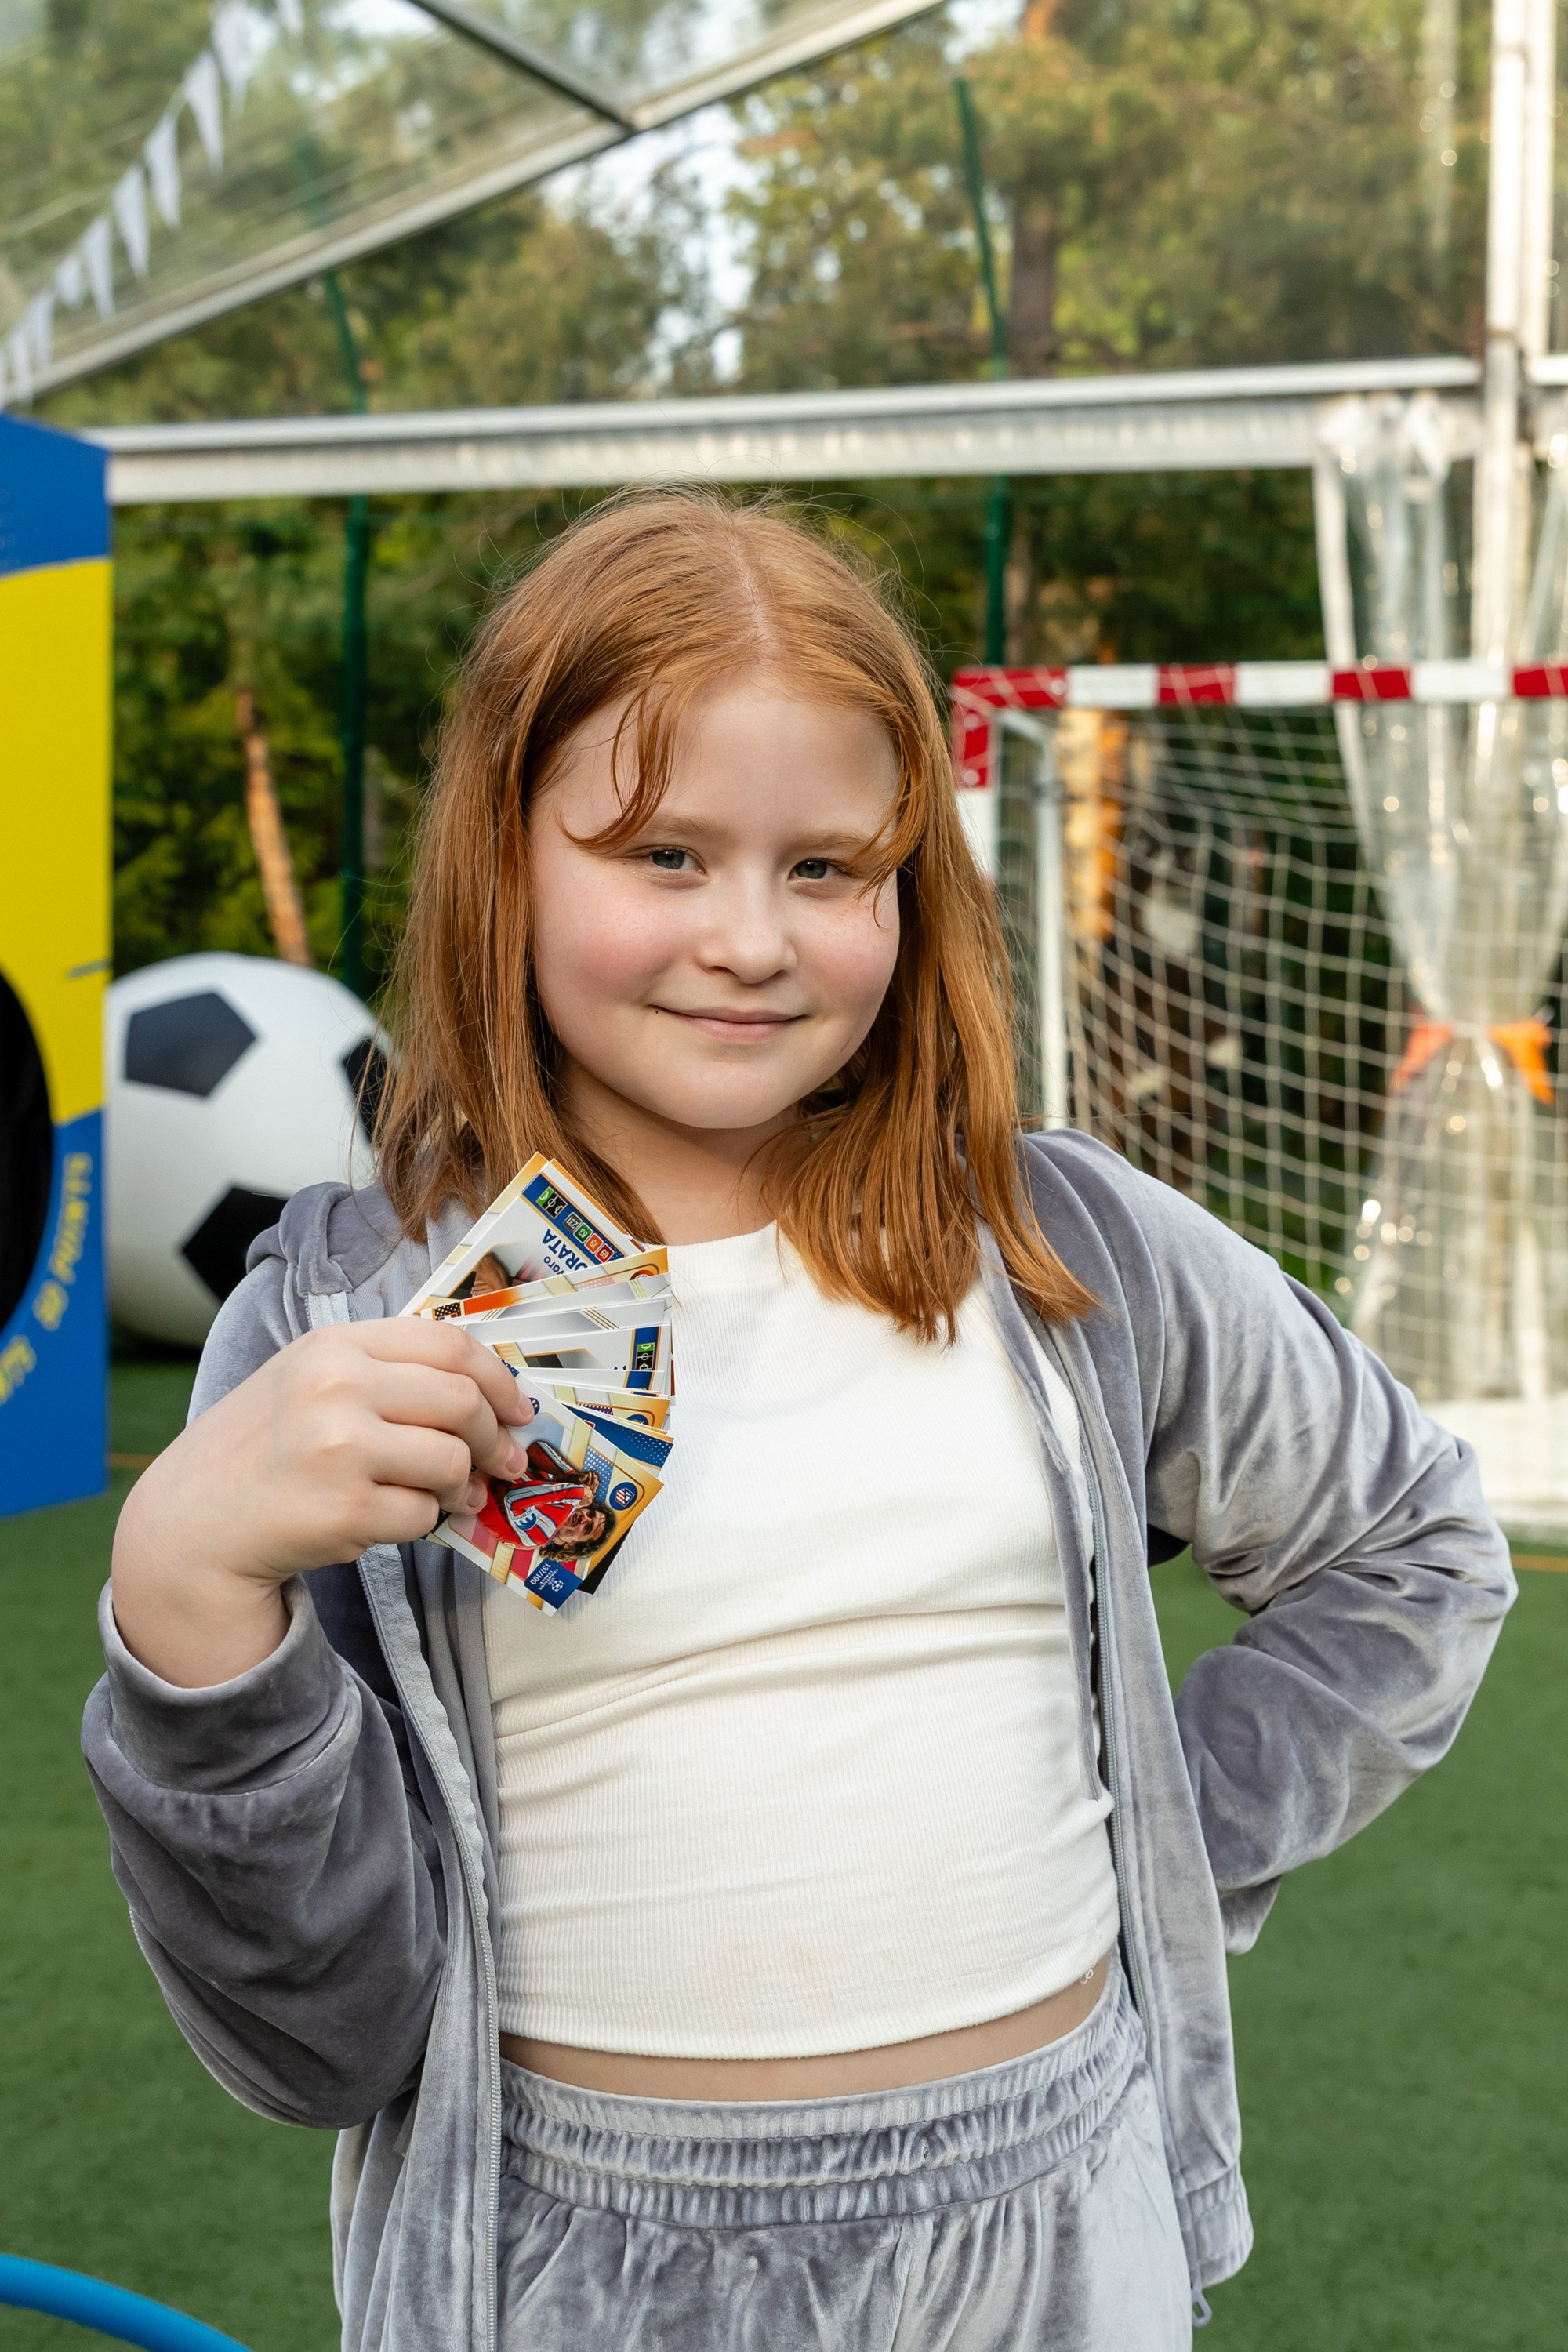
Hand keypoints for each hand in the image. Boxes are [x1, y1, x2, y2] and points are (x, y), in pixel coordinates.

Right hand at [112, 1320, 532, 1688]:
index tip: (517, 1407)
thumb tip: (493, 1395)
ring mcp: (340, 1449)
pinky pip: (424, 1515)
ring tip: (447, 1495)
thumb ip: (391, 1371)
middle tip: (505, 1461)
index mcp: (336, 1345)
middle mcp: (337, 1388)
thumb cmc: (268, 1447)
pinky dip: (422, 1521)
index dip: (499, 1378)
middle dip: (496, 1437)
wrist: (195, 1520)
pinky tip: (393, 1517)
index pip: (450, 1343)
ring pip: (452, 1461)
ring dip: (462, 1486)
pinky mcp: (345, 1510)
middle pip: (463, 1401)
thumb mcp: (314, 1379)